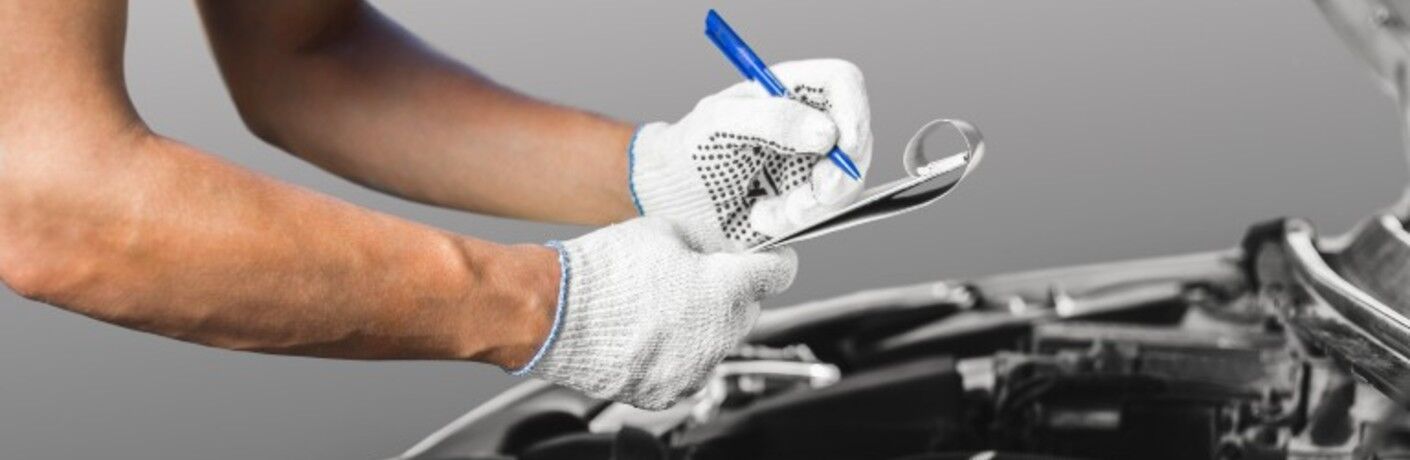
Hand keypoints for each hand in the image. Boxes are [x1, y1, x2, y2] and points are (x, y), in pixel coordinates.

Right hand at [511, 217, 796, 409]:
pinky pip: (688, 369)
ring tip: (660, 306)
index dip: (774, 261)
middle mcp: (719, 334)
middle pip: (748, 311)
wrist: (553, 316)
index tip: (771, 260)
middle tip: (696, 276)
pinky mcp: (667, 392)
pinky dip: (677, 354)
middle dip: (731, 292)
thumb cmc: (604, 271)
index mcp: (726, 288)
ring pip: (718, 343)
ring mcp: (695, 369)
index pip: (776, 274)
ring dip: (703, 325)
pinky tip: (648, 333)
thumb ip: (705, 243)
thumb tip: (721, 249)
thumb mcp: (663, 231)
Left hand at [629, 59, 872, 249]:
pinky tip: (762, 218)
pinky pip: (825, 214)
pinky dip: (796, 223)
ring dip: (810, 206)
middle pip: (858, 140)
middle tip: (807, 197)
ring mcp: (811, 164)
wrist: (671, 204)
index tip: (842, 147)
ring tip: (764, 212)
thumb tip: (828, 131)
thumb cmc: (688, 152)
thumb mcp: (720, 124)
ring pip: (846, 184)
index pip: (843, 84)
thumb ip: (772, 118)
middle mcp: (808, 124)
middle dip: (836, 176)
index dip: (855, 111)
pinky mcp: (806, 201)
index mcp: (790, 90)